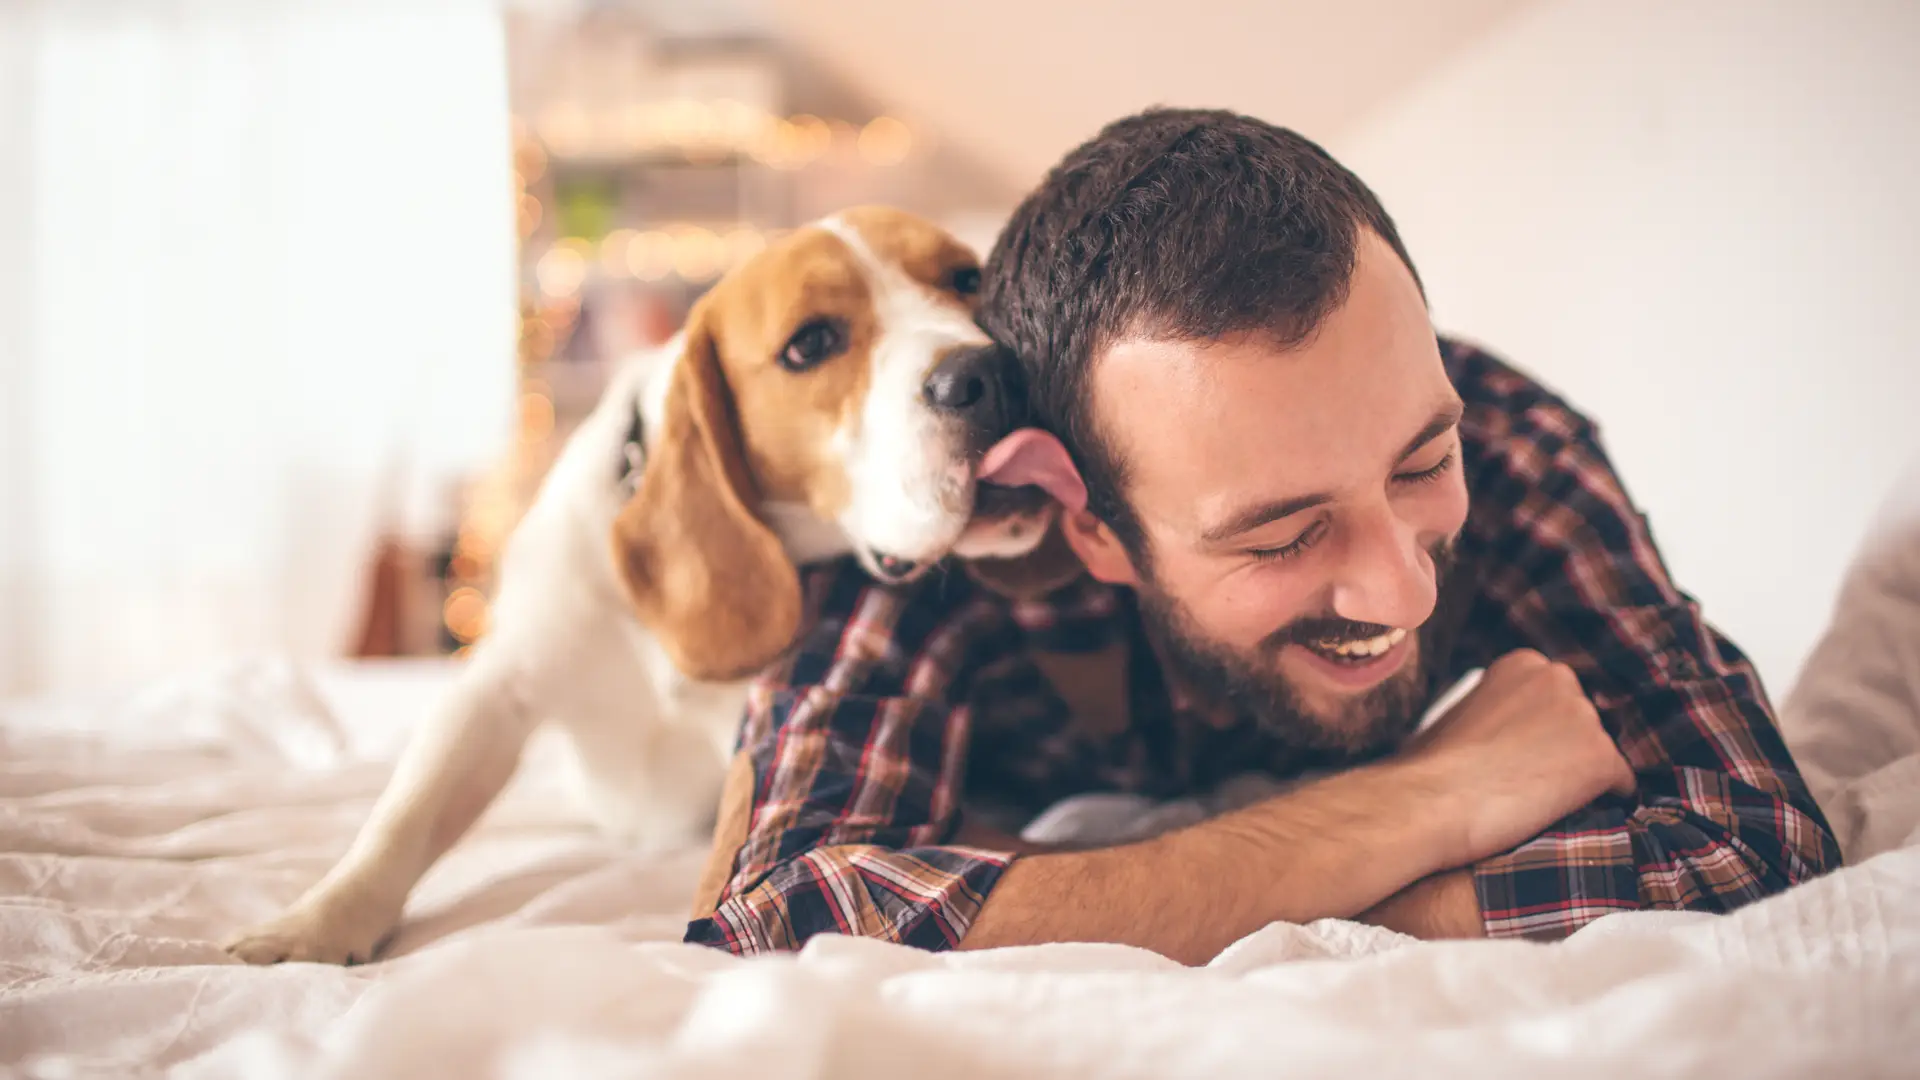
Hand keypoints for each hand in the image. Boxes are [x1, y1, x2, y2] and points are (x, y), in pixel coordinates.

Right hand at [1406, 649, 1633, 865]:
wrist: (1430, 801)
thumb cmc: (1428, 768)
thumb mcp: (1460, 713)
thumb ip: (1495, 710)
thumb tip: (1506, 735)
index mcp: (1524, 663)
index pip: (1558, 697)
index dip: (1543, 731)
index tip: (1522, 754)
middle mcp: (1560, 679)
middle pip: (1584, 720)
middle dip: (1567, 748)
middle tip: (1531, 780)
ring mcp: (1584, 718)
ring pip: (1600, 752)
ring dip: (1581, 777)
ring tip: (1541, 802)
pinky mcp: (1602, 759)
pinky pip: (1621, 785)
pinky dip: (1604, 802)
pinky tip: (1568, 814)